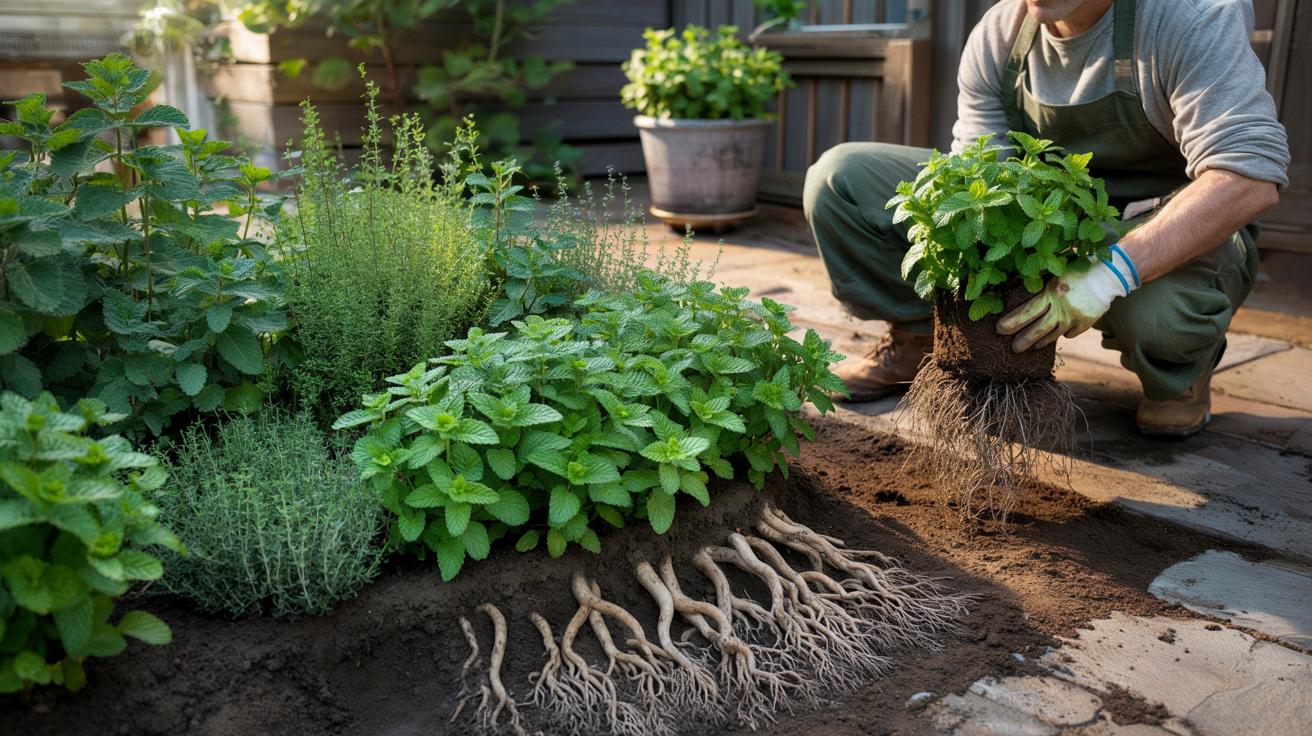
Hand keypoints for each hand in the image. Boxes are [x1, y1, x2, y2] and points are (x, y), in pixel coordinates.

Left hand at [997, 245, 1139, 352]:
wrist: (1109, 275)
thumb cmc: (1079, 269)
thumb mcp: (1056, 273)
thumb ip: (1042, 285)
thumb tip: (1018, 287)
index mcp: (1051, 292)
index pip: (1027, 311)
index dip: (1013, 321)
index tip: (1000, 328)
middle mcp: (1061, 308)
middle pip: (1038, 328)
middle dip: (1024, 339)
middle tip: (1014, 348)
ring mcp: (1074, 318)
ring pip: (1054, 334)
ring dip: (1041, 342)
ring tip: (1032, 346)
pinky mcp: (1086, 323)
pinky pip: (1070, 333)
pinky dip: (1064, 333)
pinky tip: (1058, 333)